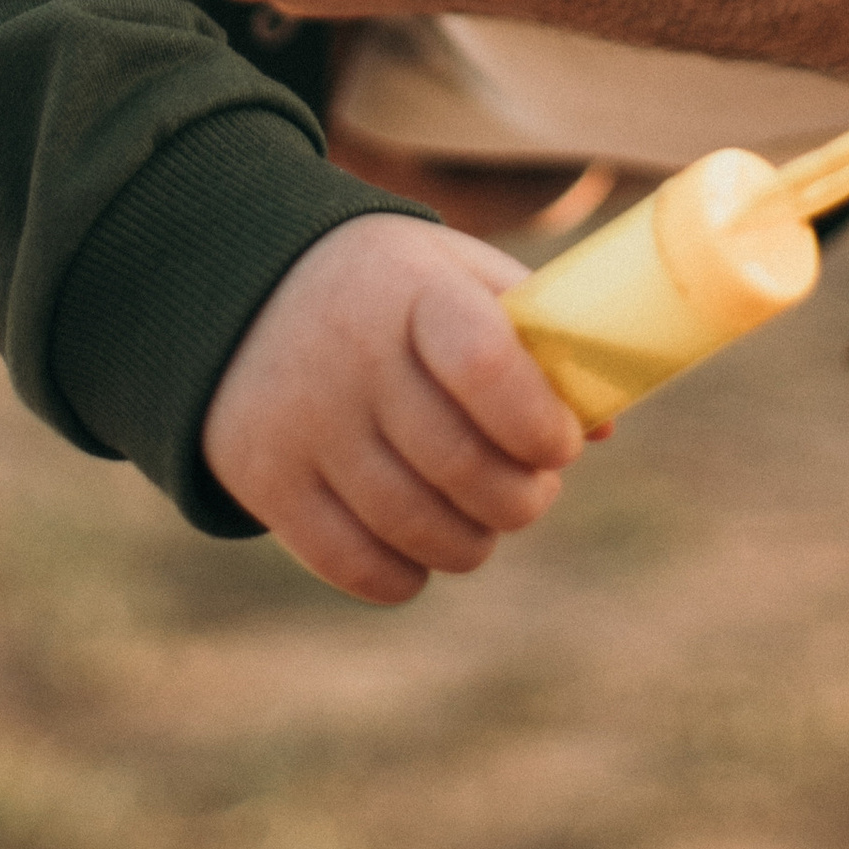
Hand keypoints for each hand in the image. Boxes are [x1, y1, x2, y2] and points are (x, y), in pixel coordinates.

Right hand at [200, 214, 584, 601]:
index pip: (488, 366)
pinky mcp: (266, 479)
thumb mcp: (456, 274)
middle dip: (521, 499)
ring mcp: (302, 421)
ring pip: (416, 528)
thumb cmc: (391, 290)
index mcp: (412, 289)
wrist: (242, 286)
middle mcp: (351, 354)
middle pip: (462, 466)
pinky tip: (420, 549)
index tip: (559, 445)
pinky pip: (357, 566)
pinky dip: (406, 575)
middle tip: (531, 491)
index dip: (539, 423)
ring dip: (471, 542)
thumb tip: (606, 427)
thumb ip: (534, 336)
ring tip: (482, 520)